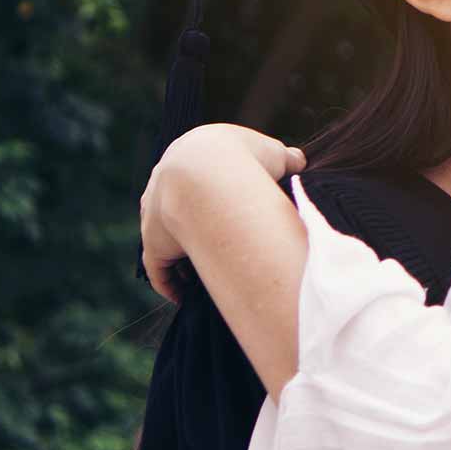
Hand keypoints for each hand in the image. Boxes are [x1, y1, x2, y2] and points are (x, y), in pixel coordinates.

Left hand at [139, 124, 305, 302]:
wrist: (210, 177)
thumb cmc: (248, 159)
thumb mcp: (275, 153)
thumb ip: (285, 159)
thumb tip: (296, 162)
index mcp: (191, 155)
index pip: (199, 175)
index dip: (215, 191)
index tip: (235, 207)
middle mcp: (165, 184)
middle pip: (180, 207)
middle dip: (198, 223)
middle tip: (223, 241)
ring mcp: (155, 216)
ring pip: (169, 239)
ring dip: (184, 256)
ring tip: (208, 273)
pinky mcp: (154, 244)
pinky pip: (160, 270)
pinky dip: (172, 284)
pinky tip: (187, 296)